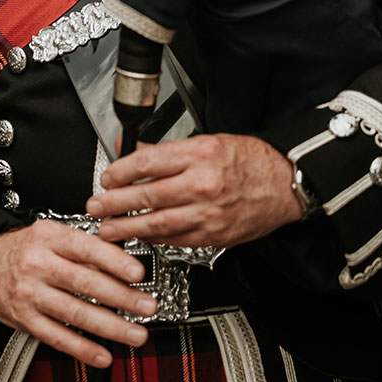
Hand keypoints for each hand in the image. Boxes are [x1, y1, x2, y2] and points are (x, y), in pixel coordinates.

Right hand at [0, 219, 155, 367]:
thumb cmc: (21, 249)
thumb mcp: (49, 234)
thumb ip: (83, 247)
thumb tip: (122, 262)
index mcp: (49, 238)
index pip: (86, 248)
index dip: (114, 261)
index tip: (138, 273)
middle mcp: (38, 265)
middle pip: (85, 283)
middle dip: (122, 297)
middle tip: (148, 306)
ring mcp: (30, 294)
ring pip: (75, 314)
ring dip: (110, 327)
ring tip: (136, 334)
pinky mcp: (24, 319)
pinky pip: (56, 337)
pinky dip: (82, 349)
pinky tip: (103, 355)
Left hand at [86, 134, 299, 248]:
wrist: (286, 183)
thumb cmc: (251, 160)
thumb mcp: (209, 141)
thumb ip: (169, 151)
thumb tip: (133, 152)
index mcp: (200, 154)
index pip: (148, 163)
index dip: (120, 172)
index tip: (106, 178)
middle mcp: (203, 184)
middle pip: (147, 195)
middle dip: (115, 203)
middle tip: (95, 207)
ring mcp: (208, 213)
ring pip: (157, 223)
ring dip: (127, 227)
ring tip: (107, 229)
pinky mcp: (214, 235)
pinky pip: (175, 239)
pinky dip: (154, 238)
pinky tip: (140, 236)